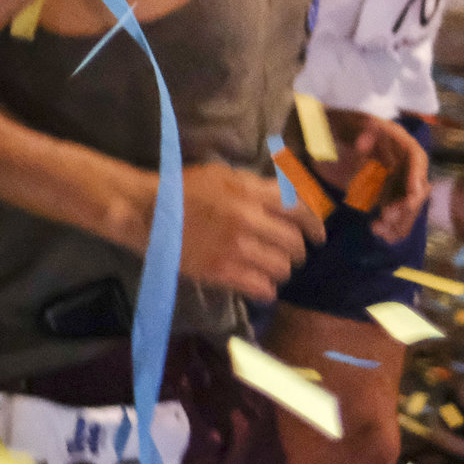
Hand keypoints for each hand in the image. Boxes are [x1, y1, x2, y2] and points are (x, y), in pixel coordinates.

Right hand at [175, 162, 321, 299]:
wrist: (146, 211)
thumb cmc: (182, 189)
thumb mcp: (222, 174)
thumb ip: (256, 185)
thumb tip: (288, 196)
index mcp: (249, 192)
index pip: (299, 209)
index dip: (314, 225)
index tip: (318, 236)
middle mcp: (247, 219)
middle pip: (294, 242)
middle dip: (297, 250)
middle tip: (290, 254)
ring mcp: (235, 248)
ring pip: (281, 268)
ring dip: (280, 270)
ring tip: (270, 269)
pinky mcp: (221, 272)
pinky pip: (261, 288)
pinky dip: (266, 289)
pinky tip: (259, 285)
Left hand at [321, 109, 430, 245]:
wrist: (323, 135)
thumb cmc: (338, 124)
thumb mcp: (347, 123)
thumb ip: (357, 131)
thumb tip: (363, 141)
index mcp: (398, 140)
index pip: (416, 159)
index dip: (416, 178)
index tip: (411, 197)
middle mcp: (402, 162)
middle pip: (415, 187)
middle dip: (405, 206)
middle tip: (386, 217)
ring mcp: (394, 180)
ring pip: (406, 205)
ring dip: (398, 220)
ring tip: (378, 229)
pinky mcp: (384, 194)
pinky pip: (394, 212)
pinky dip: (390, 225)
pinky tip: (379, 232)